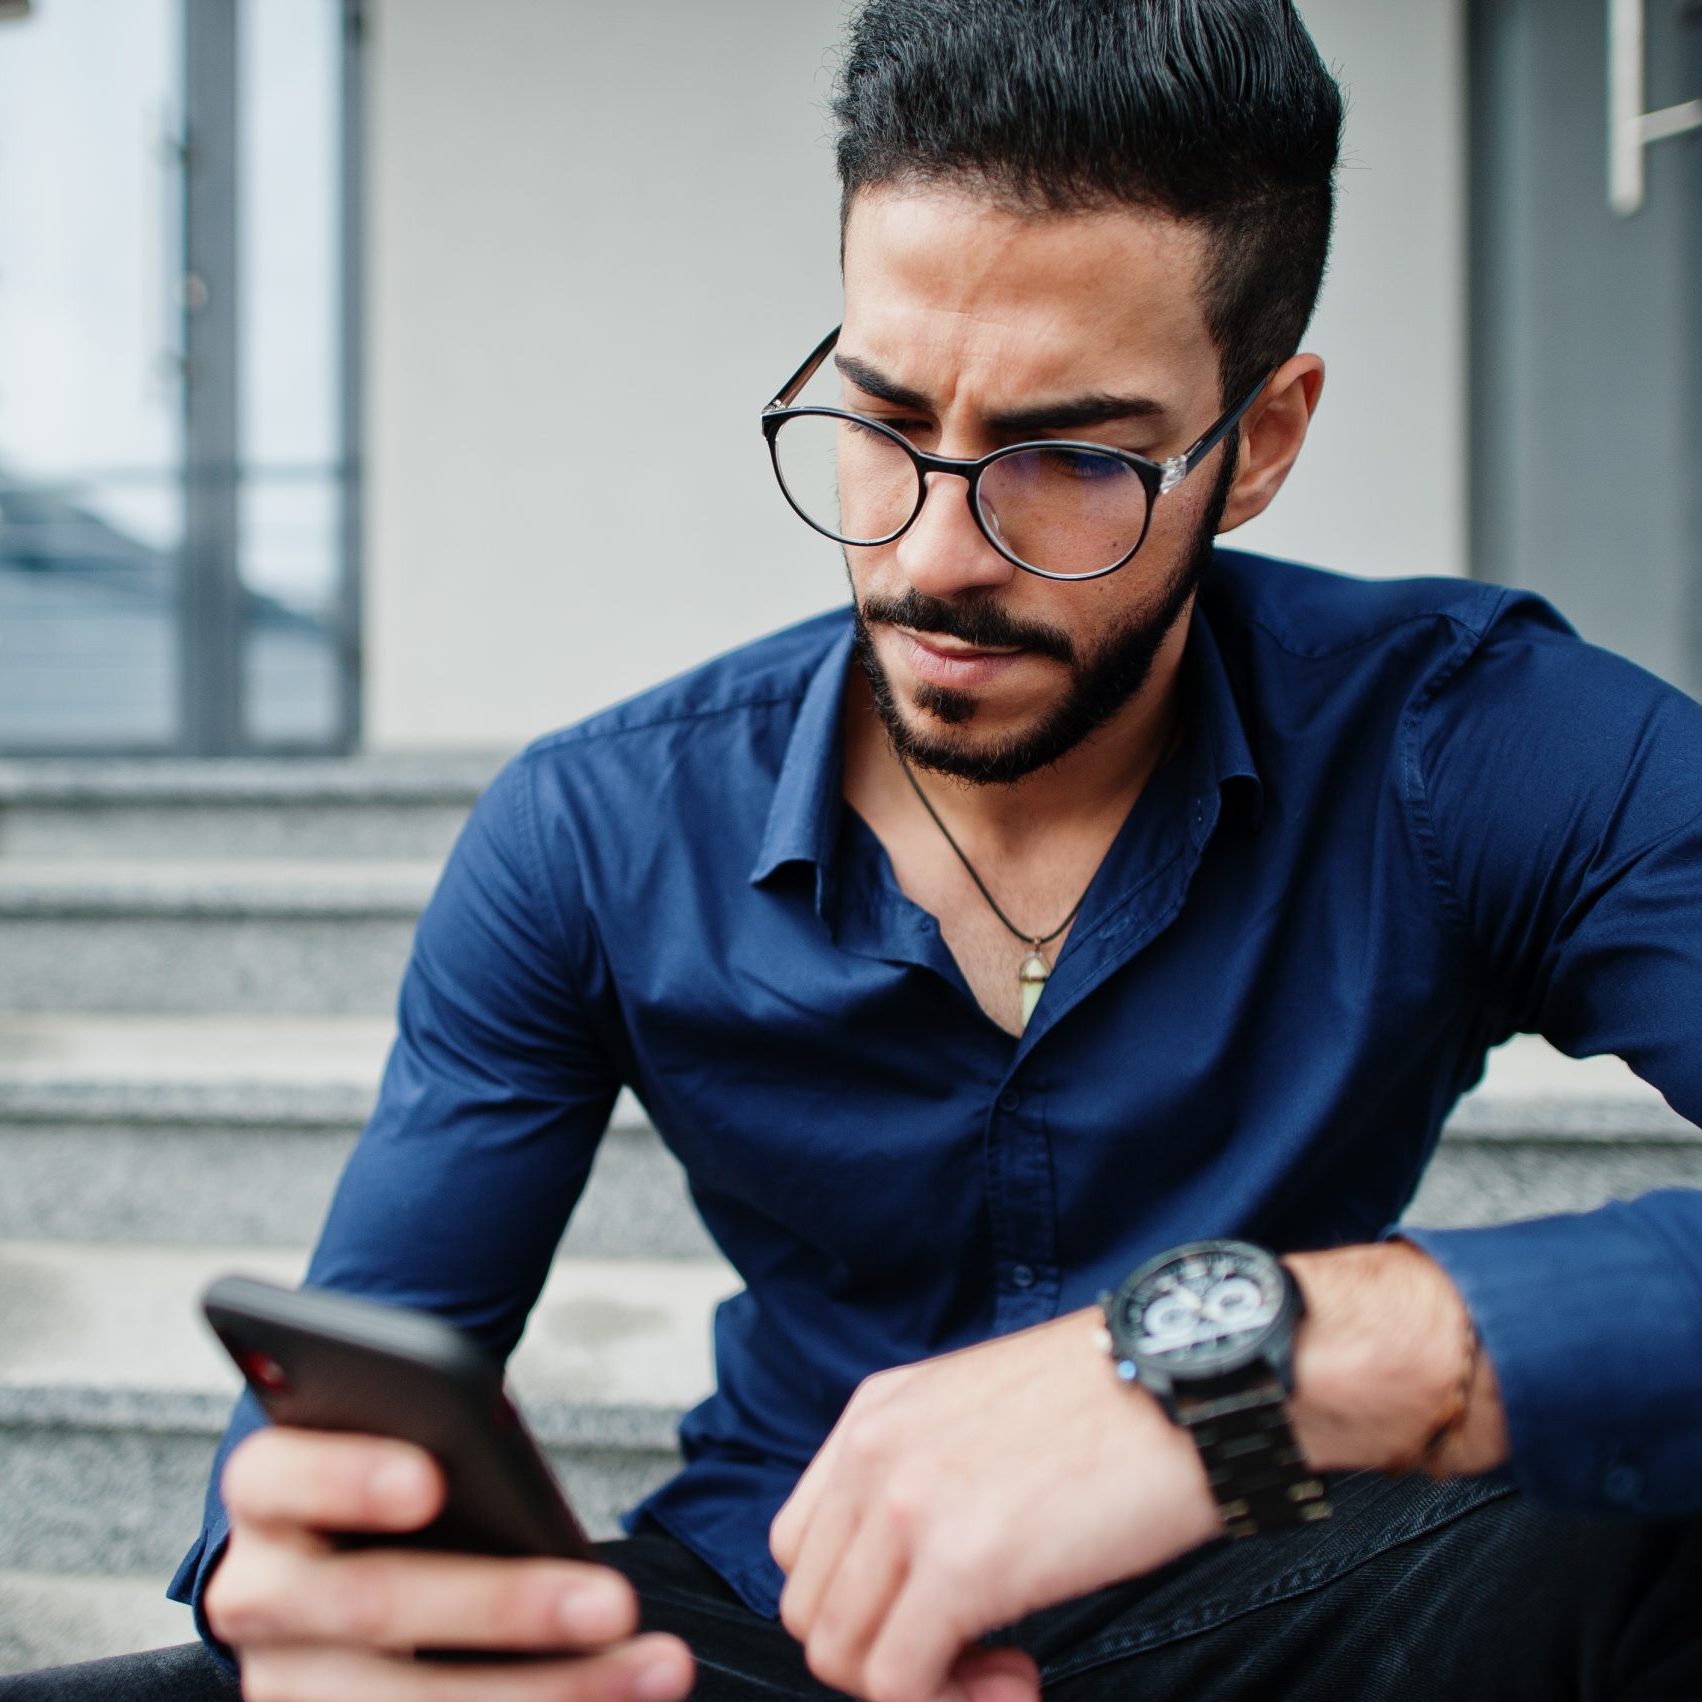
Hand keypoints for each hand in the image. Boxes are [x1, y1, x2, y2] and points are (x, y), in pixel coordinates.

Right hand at [207, 1427, 694, 1700]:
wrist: (330, 1545)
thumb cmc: (388, 1463)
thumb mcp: (392, 1432)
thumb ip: (429, 1441)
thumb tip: (498, 1481)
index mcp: (266, 1488)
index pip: (283, 1475)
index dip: (349, 1477)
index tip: (432, 1477)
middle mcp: (256, 1593)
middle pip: (374, 1604)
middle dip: (505, 1606)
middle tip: (617, 1600)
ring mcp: (286, 1680)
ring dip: (552, 1690)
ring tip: (659, 1664)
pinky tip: (615, 1696)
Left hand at [768, 1313, 1222, 1701]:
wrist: (1193, 1385)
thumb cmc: (1118, 1406)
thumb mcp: (984, 1419)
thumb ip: (929, 1479)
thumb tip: (916, 1581)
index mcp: (874, 1414)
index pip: (802, 1546)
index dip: (862, 1606)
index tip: (939, 1620)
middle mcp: (872, 1452)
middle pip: (812, 1608)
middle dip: (884, 1658)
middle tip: (981, 1659)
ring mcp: (908, 1505)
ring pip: (841, 1656)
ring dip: (921, 1691)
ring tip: (1009, 1672)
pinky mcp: (960, 1565)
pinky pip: (896, 1684)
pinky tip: (1022, 1683)